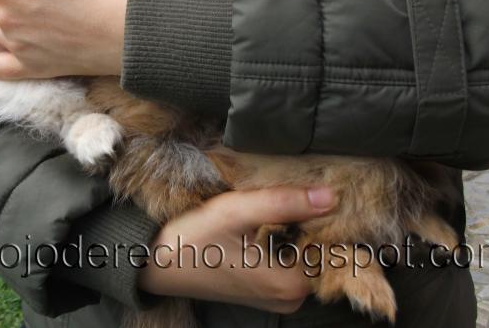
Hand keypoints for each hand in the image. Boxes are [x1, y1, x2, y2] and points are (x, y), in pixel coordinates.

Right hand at [139, 187, 334, 313]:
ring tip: (274, 203)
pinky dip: (284, 238)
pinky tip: (267, 220)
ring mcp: (278, 297)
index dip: (325, 216)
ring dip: (296, 227)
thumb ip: (283, 202)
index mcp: (289, 284)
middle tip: (290, 191)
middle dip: (309, 220)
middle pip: (318, 249)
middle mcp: (289, 299)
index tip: (315, 190)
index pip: (331, 246)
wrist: (157, 262)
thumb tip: (330, 196)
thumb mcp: (236, 211)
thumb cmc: (194, 237)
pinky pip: (289, 260)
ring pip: (303, 252)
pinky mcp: (265, 290)